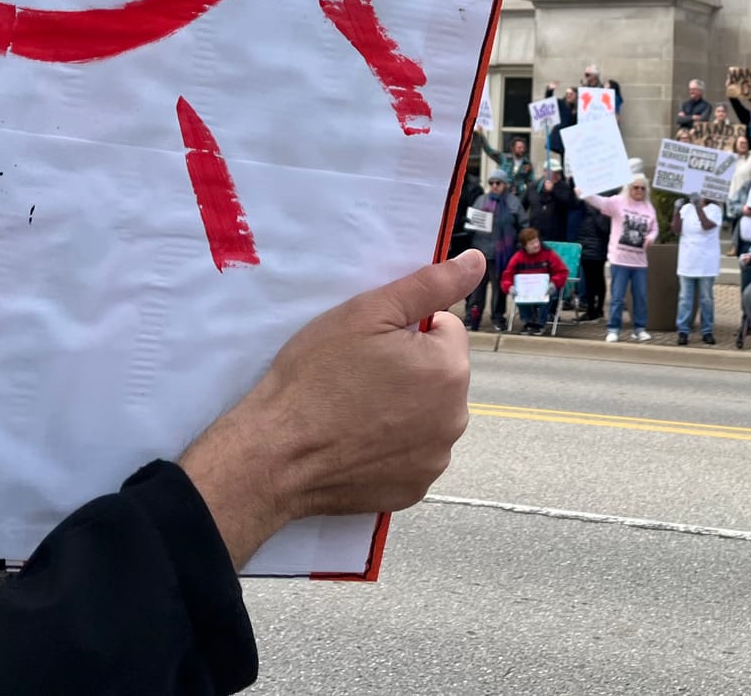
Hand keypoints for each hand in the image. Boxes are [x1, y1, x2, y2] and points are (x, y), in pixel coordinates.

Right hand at [180, 249, 478, 567]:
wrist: (275, 454)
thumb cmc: (317, 376)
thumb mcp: (367, 313)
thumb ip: (429, 285)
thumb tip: (475, 261)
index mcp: (450, 369)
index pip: (444, 330)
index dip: (406, 332)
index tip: (370, 346)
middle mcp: (455, 417)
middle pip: (439, 374)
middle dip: (410, 369)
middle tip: (359, 377)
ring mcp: (436, 459)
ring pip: (428, 414)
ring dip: (405, 408)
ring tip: (355, 410)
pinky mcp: (414, 489)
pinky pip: (413, 453)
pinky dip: (393, 447)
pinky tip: (358, 442)